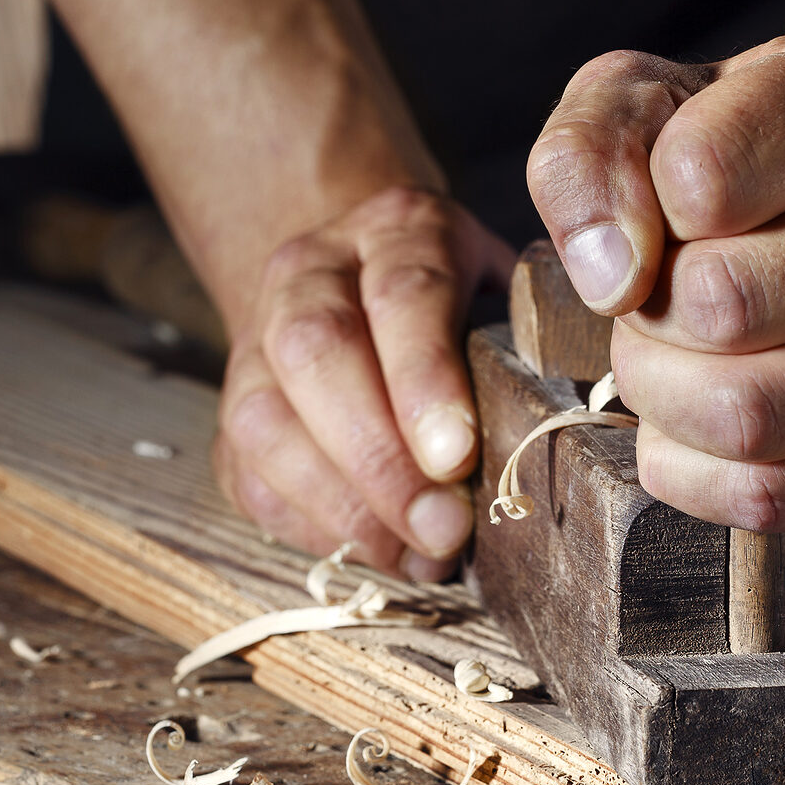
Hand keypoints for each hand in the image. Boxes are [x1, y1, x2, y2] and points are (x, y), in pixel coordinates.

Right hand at [212, 188, 514, 578]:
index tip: (457, 456)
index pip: (402, 294)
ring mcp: (256, 339)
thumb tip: (552, 434)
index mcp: (395, 231)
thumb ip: (529, 346)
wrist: (363, 281)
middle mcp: (309, 273)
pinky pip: (248, 474)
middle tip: (441, 527)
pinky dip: (312, 525)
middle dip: (378, 455)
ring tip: (416, 552)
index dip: (425, 378)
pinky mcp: (232, 407)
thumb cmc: (463, 308)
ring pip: (265, 420)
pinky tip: (377, 549)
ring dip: (343, 503)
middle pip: (315, 352)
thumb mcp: (508, 295)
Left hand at [527, 28, 784, 530]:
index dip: (645, 201)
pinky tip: (693, 415)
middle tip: (662, 291)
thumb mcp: (636, 102)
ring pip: (749, 416)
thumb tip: (614, 278)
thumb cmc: (728, 142)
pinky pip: (772, 497)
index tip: (669, 201)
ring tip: (676, 351)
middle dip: (648, 311)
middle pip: (724, 308)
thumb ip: (588, 157)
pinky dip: (692, 469)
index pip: (703, 176)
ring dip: (665, 393)